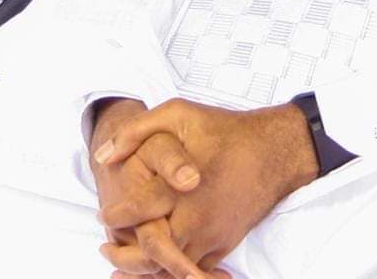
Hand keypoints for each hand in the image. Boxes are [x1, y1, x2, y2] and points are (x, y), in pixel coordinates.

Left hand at [91, 99, 225, 278]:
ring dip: (147, 270)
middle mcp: (197, 218)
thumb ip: (136, 132)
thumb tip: (103, 156)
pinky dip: (174, 273)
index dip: (115, 216)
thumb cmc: (223, 130)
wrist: (273, 151)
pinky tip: (157, 267)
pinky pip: (195, 270)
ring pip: (174, 267)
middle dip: (125, 256)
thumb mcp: (177, 113)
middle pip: (154, 251)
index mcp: (182, 187)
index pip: (138, 211)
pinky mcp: (225, 245)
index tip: (103, 214)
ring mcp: (213, 236)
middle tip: (106, 249)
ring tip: (121, 267)